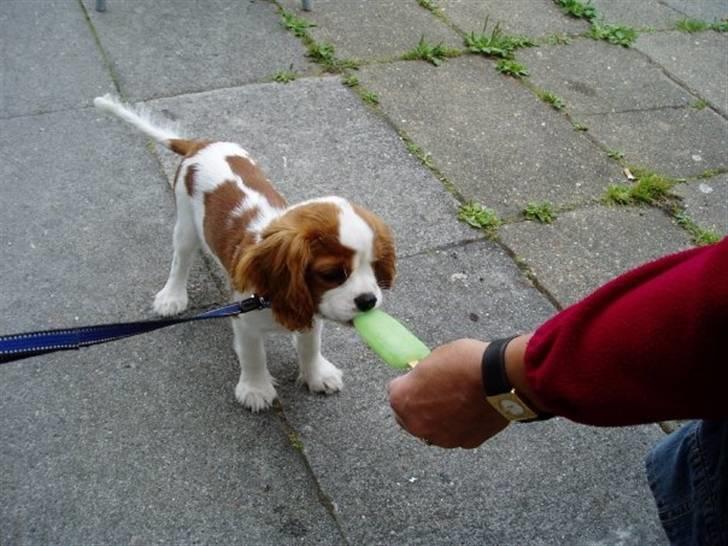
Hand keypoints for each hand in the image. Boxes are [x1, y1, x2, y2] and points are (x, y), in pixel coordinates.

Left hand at [388, 338, 508, 447]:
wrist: (498, 377)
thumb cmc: (464, 363)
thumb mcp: (433, 358)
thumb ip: (422, 375)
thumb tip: (424, 379)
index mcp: (402, 400)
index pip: (394, 392)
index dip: (408, 383)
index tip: (417, 379)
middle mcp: (416, 425)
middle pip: (408, 417)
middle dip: (417, 406)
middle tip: (433, 392)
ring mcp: (440, 437)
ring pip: (432, 429)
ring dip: (438, 418)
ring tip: (455, 401)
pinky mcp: (464, 443)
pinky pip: (455, 434)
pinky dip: (459, 425)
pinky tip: (469, 409)